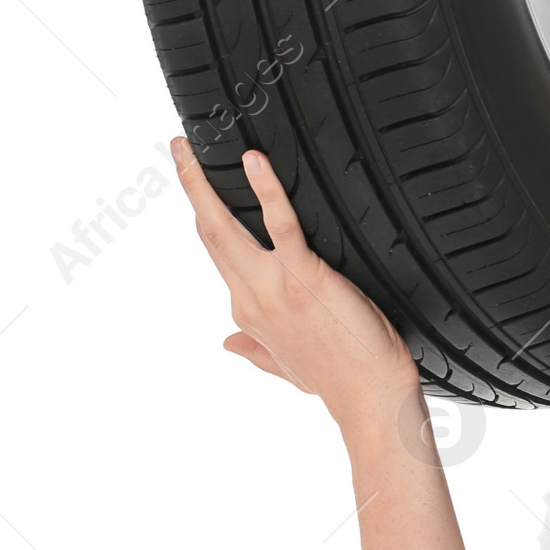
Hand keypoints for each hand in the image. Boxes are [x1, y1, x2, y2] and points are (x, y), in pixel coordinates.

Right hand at [171, 137, 419, 432]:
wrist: (370, 400)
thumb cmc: (339, 380)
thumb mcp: (287, 366)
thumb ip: (254, 350)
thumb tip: (228, 342)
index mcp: (248, 314)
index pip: (219, 255)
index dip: (206, 218)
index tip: (200, 188)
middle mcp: (252, 298)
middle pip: (209, 235)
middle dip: (190, 188)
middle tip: (179, 150)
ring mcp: (274, 287)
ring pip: (224, 229)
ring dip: (202, 185)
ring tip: (191, 150)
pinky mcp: (304, 278)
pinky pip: (279, 225)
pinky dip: (266, 190)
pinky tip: (255, 162)